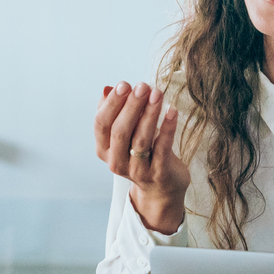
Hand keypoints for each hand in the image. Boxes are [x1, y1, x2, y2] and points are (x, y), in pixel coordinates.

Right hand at [94, 81, 189, 233]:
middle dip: (131, 106)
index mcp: (104, 150)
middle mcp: (117, 161)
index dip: (111, 103)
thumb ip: (114, 112)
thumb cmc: (141, 154)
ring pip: (141, 139)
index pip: (101, 124)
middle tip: (142, 86)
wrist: (160, 190)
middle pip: (120, 130)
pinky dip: (167, 128)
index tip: (124, 84)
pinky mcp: (158, 174)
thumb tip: (107, 88)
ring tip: (157, 93)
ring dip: (149, 113)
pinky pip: (162, 148)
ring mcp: (137, 170)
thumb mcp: (124, 135)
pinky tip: (172, 111)